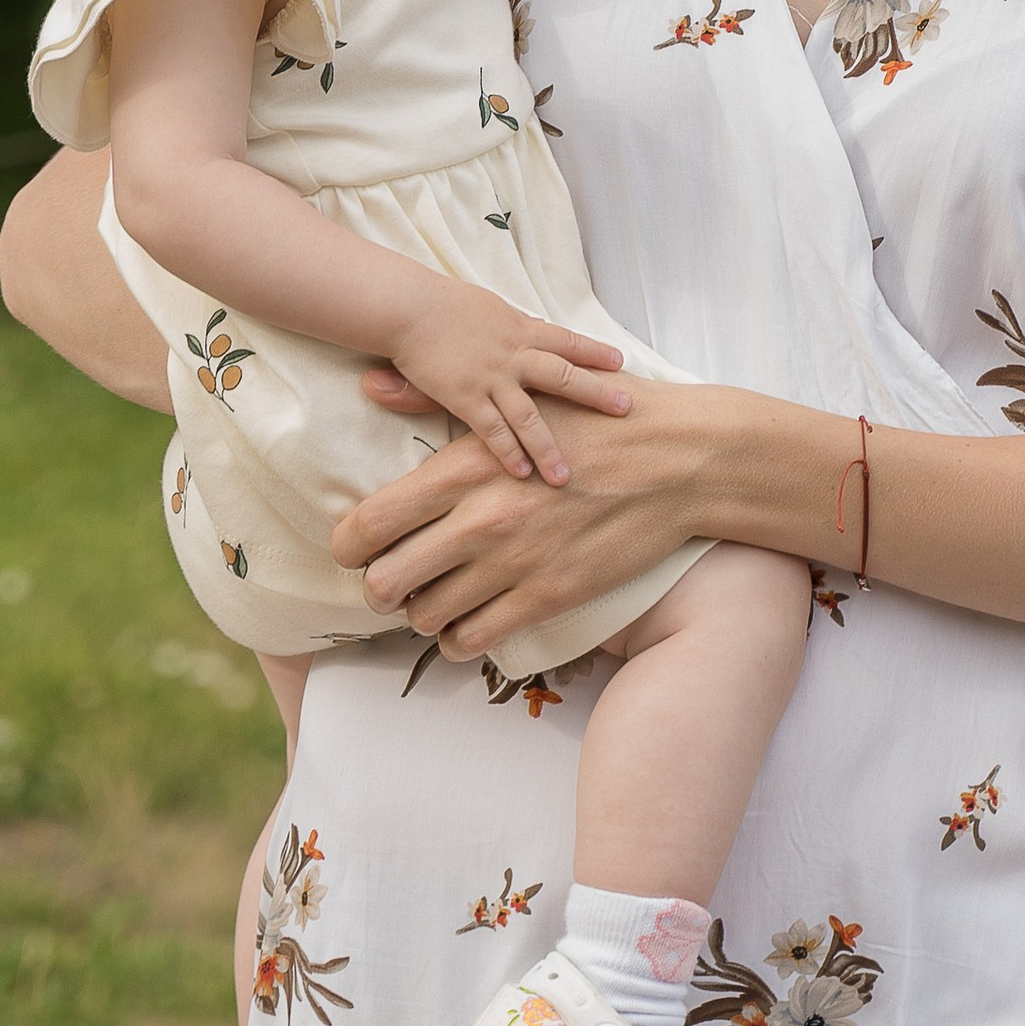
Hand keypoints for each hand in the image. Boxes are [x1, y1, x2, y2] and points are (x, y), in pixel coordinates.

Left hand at [330, 384, 732, 663]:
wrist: (677, 459)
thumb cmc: (597, 420)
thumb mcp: (516, 398)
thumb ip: (432, 398)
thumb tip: (372, 385)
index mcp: (465, 465)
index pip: (368, 524)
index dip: (347, 546)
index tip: (356, 550)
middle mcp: (480, 518)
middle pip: (384, 582)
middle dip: (379, 588)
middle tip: (394, 581)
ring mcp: (514, 562)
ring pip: (425, 617)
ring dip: (422, 613)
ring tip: (437, 596)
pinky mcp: (549, 595)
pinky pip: (474, 640)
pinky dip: (460, 638)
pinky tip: (470, 621)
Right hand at [383, 285, 631, 486]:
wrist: (410, 307)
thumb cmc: (443, 302)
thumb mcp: (489, 307)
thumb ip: (512, 324)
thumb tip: (530, 326)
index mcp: (520, 328)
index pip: (567, 341)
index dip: (595, 352)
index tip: (621, 362)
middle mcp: (514, 354)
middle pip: (565, 377)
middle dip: (597, 394)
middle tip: (625, 409)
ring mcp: (492, 378)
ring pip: (530, 417)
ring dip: (549, 447)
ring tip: (565, 476)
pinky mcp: (466, 397)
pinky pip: (492, 431)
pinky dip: (509, 452)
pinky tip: (522, 472)